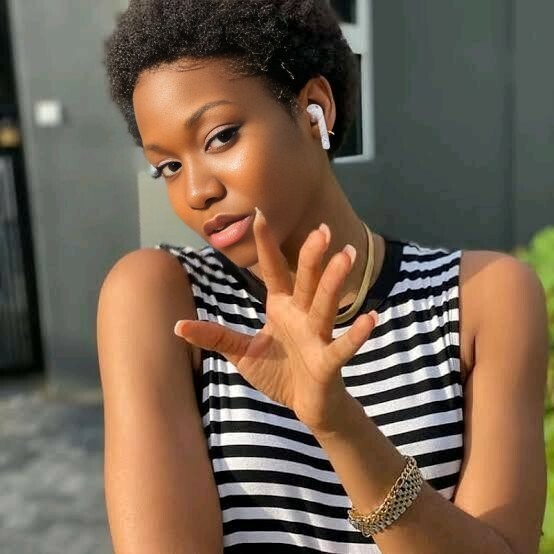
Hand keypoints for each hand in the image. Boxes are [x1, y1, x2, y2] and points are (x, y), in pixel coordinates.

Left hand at [174, 208, 378, 432]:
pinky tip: (370, 318)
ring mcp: (316, 337)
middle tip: (320, 228)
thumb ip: (216, 336)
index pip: (273, 271)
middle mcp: (301, 316)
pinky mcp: (328, 362)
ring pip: (325, 305)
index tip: (256, 214)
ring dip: (334, 281)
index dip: (266, 246)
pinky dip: (356, 334)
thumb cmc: (279, 373)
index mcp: (282, 308)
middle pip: (306, 281)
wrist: (306, 404)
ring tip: (345, 255)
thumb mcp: (242, 352)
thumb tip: (177, 325)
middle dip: (311, 256)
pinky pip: (342, 346)